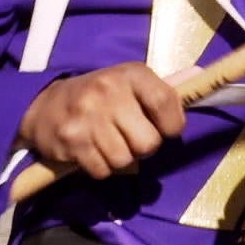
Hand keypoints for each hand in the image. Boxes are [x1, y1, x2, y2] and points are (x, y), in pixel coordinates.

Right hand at [16, 62, 185, 179]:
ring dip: (120, 158)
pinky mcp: (71, 140)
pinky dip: (101, 167)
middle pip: (148, 142)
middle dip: (143, 147)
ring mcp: (88, 116)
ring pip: (125, 160)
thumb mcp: (129, 82)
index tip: (166, 129)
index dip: (173, 124)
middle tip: (130, 137)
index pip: (166, 102)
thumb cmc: (98, 95)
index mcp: (130, 74)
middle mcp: (108, 91)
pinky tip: (93, 151)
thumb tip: (201, 76)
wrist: (44, 104)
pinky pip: (103, 170)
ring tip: (109, 142)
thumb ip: (163, 89)